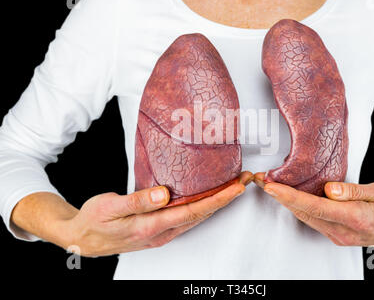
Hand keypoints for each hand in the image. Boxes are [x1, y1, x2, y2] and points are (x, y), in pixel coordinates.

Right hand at [61, 171, 252, 256]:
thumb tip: (163, 194)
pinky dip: (203, 207)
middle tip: (245, 180)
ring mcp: (162, 234)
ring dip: (217, 202)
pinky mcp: (159, 231)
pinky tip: (208, 198)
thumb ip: (137, 201)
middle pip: (202, 215)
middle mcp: (162, 233)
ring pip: (197, 218)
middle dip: (226, 198)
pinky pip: (188, 219)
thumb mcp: (109, 207)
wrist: (82, 238)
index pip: (193, 211)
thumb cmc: (94, 220)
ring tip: (234, 186)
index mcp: (151, 226)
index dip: (218, 199)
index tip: (237, 187)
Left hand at [254, 173, 373, 248]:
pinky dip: (298, 207)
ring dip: (285, 202)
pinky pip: (312, 220)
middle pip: (303, 212)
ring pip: (305, 217)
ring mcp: (339, 236)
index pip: (315, 206)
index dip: (289, 197)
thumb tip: (329, 189)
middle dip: (279, 196)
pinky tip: (288, 197)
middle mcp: (343, 231)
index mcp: (356, 218)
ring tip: (268, 185)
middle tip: (259, 179)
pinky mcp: (337, 235)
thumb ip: (353, 191)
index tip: (270, 187)